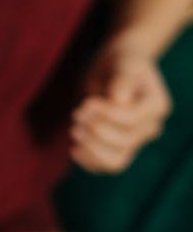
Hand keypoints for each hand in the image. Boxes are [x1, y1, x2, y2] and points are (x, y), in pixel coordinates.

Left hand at [70, 43, 170, 172]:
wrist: (110, 74)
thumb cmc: (118, 65)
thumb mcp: (122, 63)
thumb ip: (122, 78)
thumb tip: (119, 98)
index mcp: (156, 106)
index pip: (132, 120)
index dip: (107, 114)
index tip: (87, 102)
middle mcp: (149, 128)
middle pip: (124, 141)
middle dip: (96, 129)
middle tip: (77, 112)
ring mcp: (133, 143)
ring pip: (116, 162)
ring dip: (91, 148)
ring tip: (74, 130)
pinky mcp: (116, 152)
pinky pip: (103, 167)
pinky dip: (87, 160)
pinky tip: (74, 147)